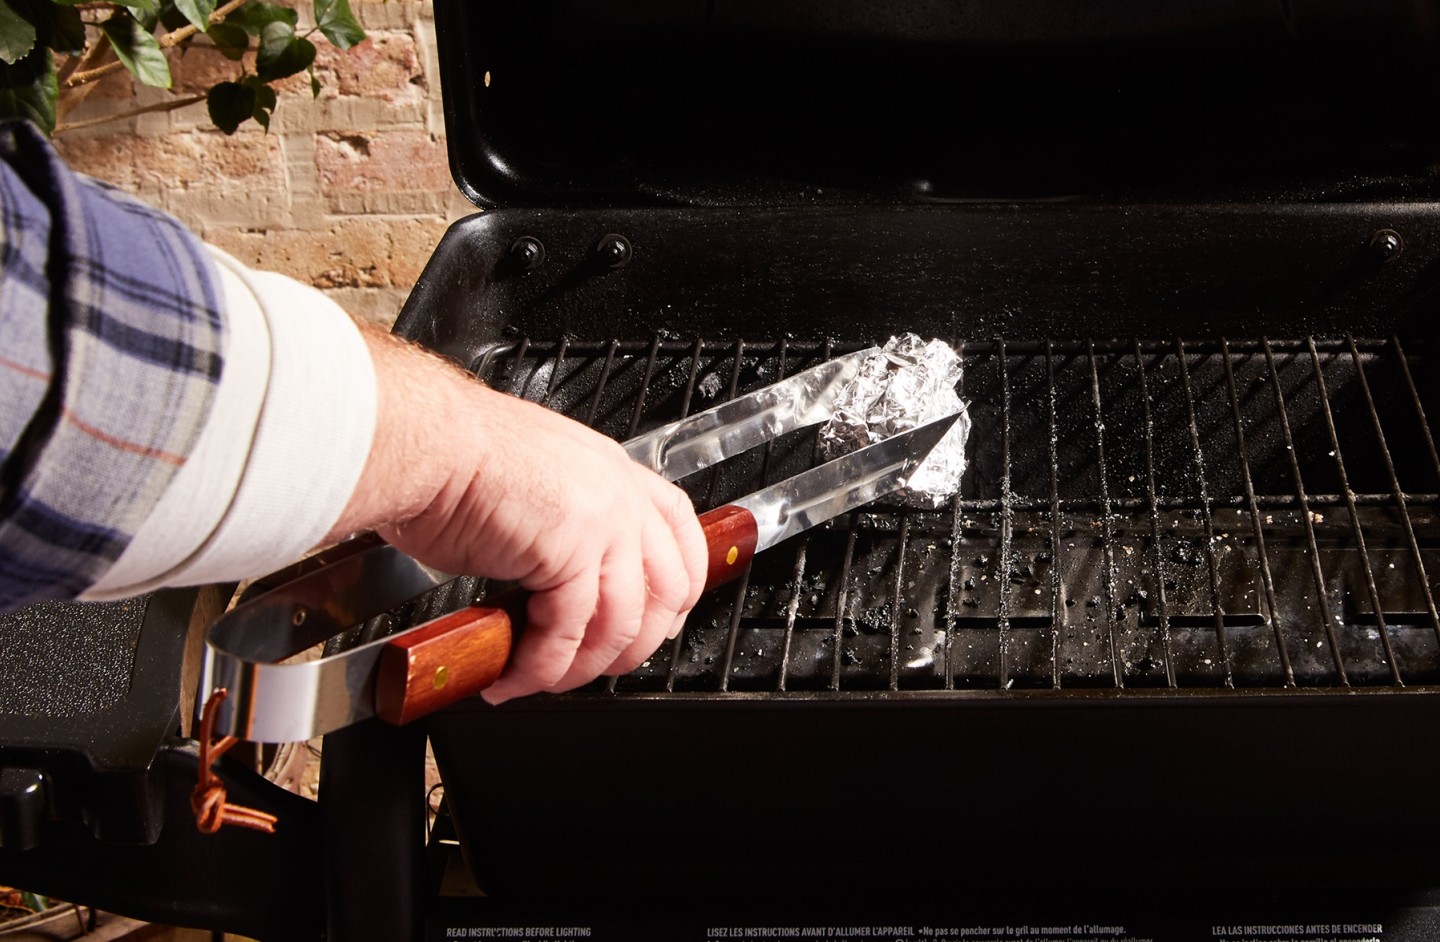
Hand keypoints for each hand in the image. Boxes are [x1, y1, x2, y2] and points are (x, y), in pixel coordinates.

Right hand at [327, 326, 707, 704]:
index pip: (680, 530)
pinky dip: (541, 667)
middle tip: (597, 666)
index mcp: (612, 470)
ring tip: (544, 680)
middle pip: (668, 588)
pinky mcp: (570, 553)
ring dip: (582, 666)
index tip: (661, 620)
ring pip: (622, 623)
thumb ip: (562, 521)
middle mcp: (618, 493)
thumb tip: (552, 577)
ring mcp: (602, 522)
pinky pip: (568, 633)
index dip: (677, 586)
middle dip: (637, 644)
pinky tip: (513, 675)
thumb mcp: (532, 480)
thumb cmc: (452, 455)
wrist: (422, 443)